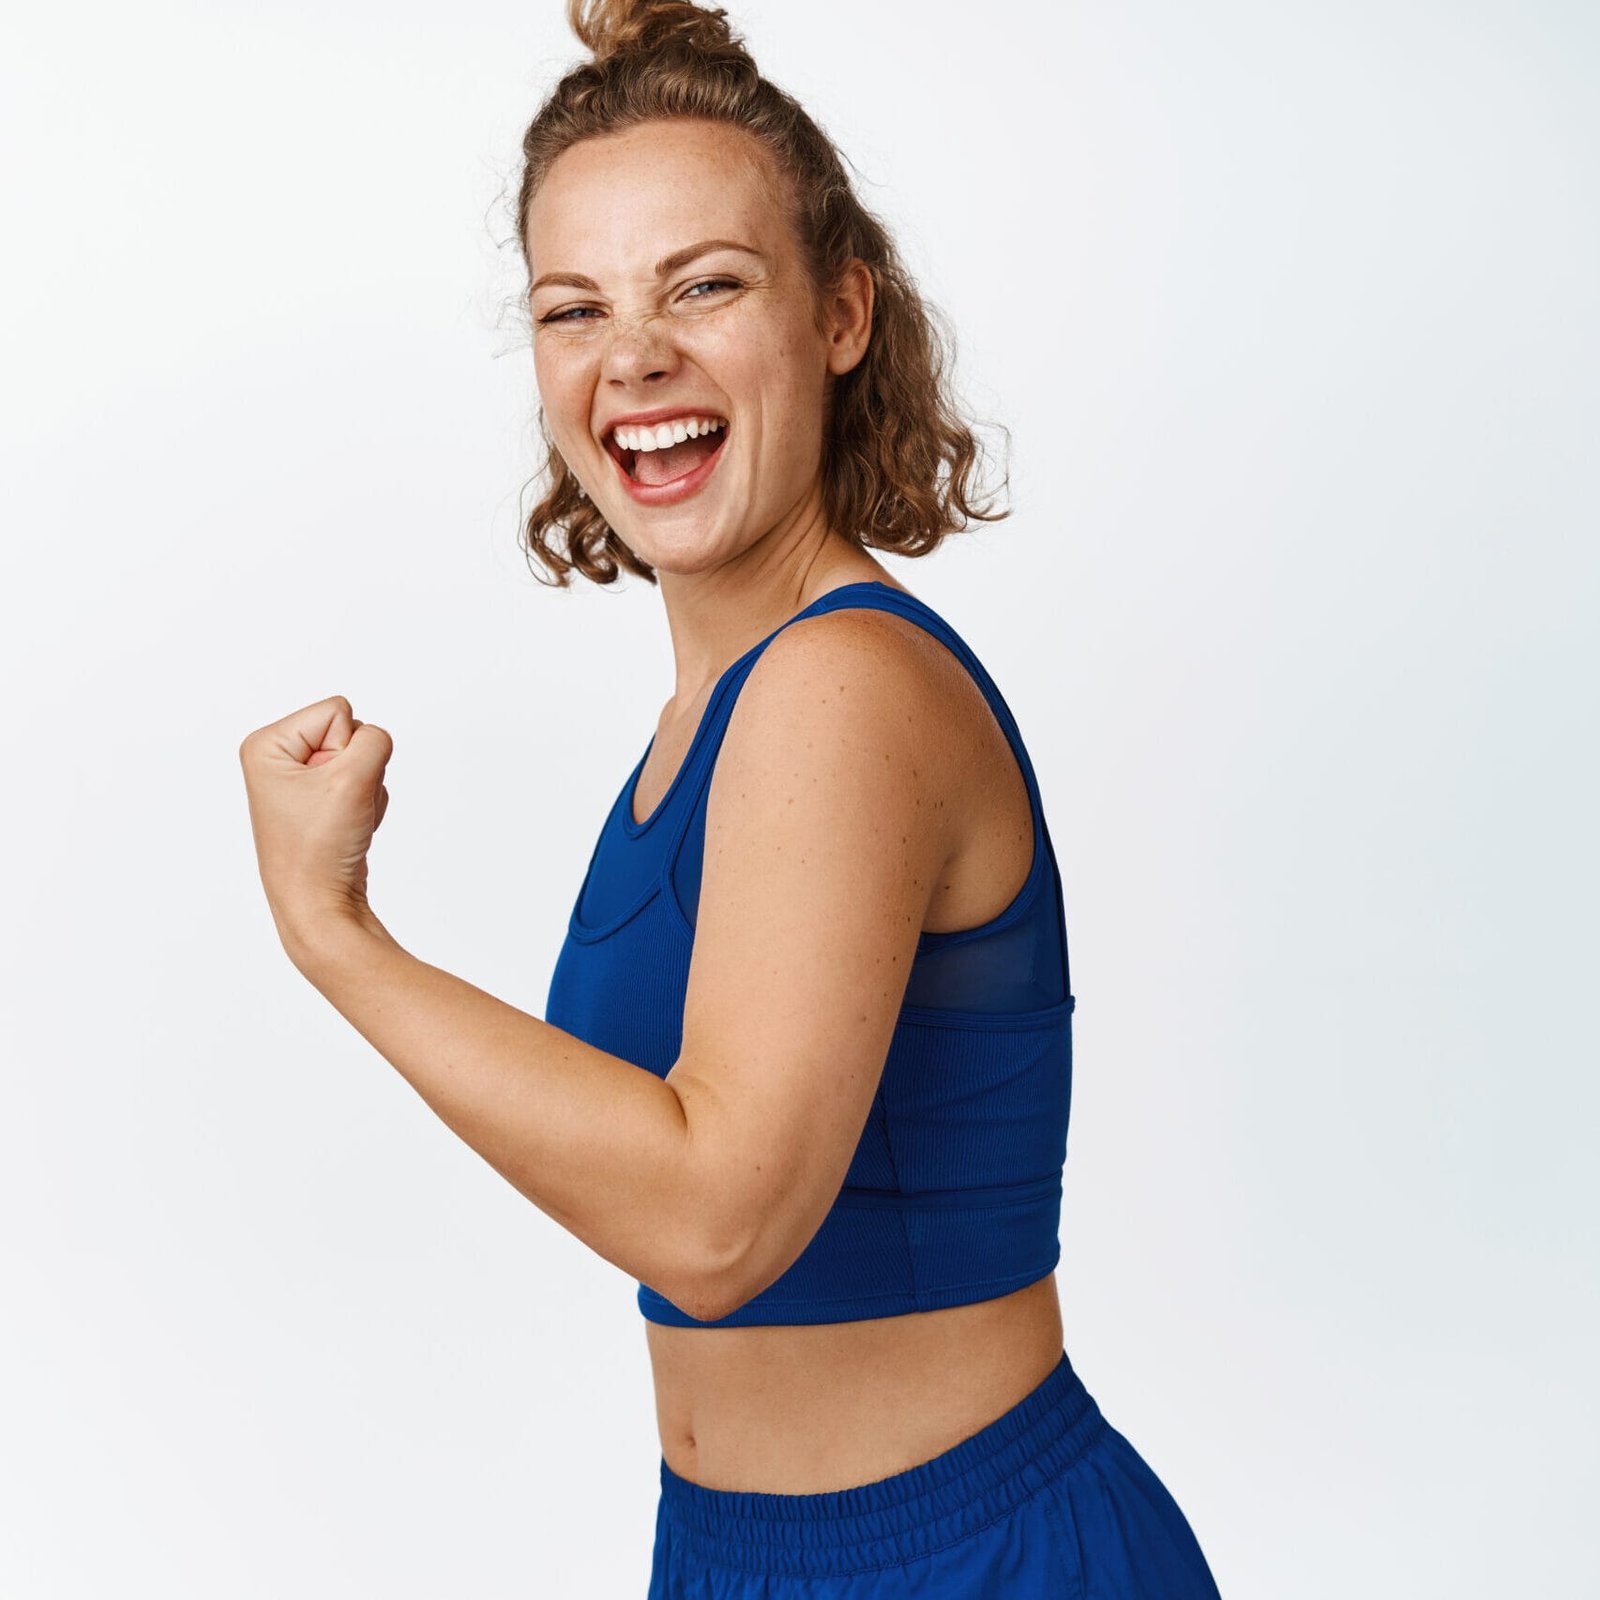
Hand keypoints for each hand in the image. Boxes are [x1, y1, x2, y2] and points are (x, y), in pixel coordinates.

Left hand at [239, 694, 392, 948]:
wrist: (320, 903)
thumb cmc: (319, 847)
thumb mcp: (352, 779)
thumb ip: (375, 740)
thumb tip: (375, 739)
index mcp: (267, 744)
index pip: (338, 711)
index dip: (348, 750)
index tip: (329, 790)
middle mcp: (278, 757)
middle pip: (351, 732)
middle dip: (359, 769)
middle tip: (338, 808)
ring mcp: (300, 779)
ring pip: (362, 758)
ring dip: (365, 788)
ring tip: (342, 820)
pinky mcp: (321, 798)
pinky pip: (364, 779)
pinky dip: (366, 803)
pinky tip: (348, 827)